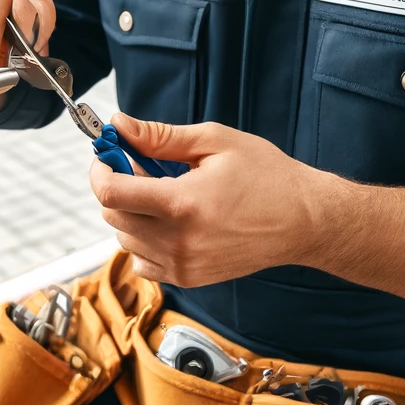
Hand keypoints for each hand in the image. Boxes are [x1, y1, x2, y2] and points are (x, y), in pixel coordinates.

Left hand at [88, 115, 329, 285]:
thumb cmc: (265, 175)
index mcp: (181, 204)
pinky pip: (144, 262)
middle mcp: (177, 241)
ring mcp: (182, 265)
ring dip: (132, 213)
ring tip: (164, 192)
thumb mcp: (215, 142)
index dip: (101, 169)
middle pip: (113, 216)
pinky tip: (171, 220)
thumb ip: (160, 136)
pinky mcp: (189, 279)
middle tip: (144, 166)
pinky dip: (145, 240)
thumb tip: (121, 125)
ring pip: (126, 240)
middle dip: (118, 186)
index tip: (109, 154)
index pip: (111, 193)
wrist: (303, 220)